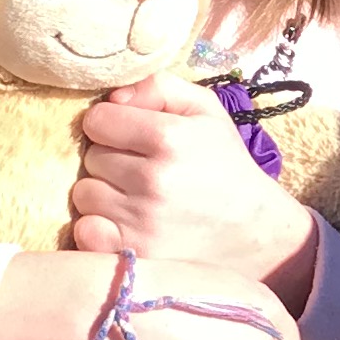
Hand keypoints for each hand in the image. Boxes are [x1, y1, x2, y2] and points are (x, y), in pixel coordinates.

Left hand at [73, 74, 320, 302]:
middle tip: (139, 170)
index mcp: (169, 138)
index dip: (110, 126)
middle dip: (109, 160)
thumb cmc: (225, 164)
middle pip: (91, 158)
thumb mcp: (205, 111)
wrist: (255, 230)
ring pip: (84, 195)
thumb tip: (111, 97)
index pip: (97, 121)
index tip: (129, 137)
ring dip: (103, 194)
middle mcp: (153, 180)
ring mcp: (141, 221)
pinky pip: (85, 231)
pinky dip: (97, 227)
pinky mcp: (135, 253)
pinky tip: (123, 224)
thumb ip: (158, 87)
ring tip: (133, 198)